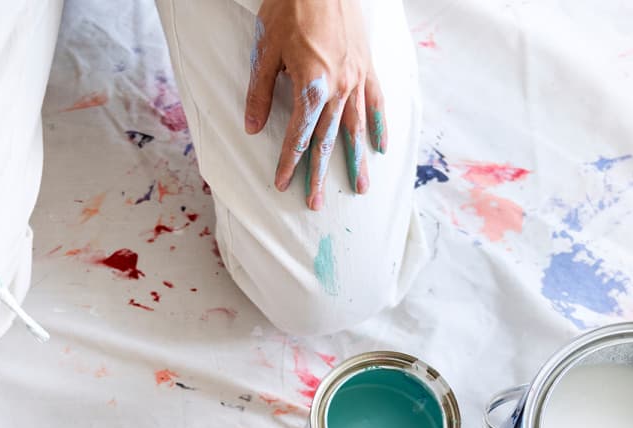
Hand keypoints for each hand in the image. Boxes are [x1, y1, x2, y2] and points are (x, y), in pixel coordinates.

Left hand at [245, 0, 386, 209]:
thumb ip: (259, 93)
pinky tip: (380, 146)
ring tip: (360, 188)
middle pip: (328, 140)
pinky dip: (379, 125)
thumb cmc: (289, 10)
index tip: (282, 184)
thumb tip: (251, 127)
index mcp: (311, 86)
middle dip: (320, 174)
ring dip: (356, 160)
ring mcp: (357, 77)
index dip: (289, 162)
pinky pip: (377, 101)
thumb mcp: (265, 52)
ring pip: (356, 128)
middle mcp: (339, 87)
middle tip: (317, 203)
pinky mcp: (367, 65)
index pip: (299, 135)